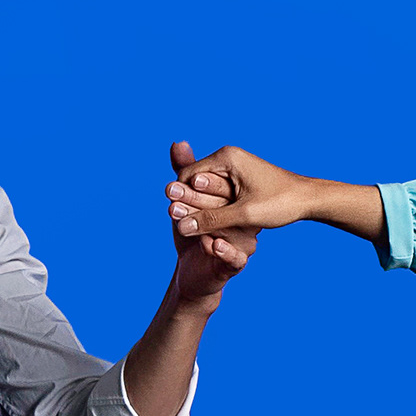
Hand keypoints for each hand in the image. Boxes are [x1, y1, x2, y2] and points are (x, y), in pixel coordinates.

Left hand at [163, 138, 256, 306]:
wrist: (193, 273)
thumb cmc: (192, 231)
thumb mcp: (186, 200)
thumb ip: (185, 172)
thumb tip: (177, 142)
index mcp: (233, 200)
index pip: (219, 188)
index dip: (196, 186)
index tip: (171, 184)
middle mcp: (243, 219)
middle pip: (223, 207)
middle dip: (196, 203)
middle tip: (171, 200)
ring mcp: (244, 240)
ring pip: (229, 231)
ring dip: (206, 226)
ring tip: (183, 224)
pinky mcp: (239, 262)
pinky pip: (236, 257)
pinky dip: (225, 251)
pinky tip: (212, 245)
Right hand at [170, 143, 388, 249]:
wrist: (309, 199)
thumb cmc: (281, 203)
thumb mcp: (244, 215)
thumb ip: (212, 220)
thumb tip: (181, 227)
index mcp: (226, 157)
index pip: (186, 176)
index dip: (181, 199)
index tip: (180, 220)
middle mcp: (227, 157)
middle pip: (194, 181)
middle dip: (191, 203)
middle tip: (190, 227)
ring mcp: (234, 167)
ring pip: (206, 189)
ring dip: (204, 207)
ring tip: (204, 229)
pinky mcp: (240, 178)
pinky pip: (218, 192)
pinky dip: (216, 207)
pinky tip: (219, 225)